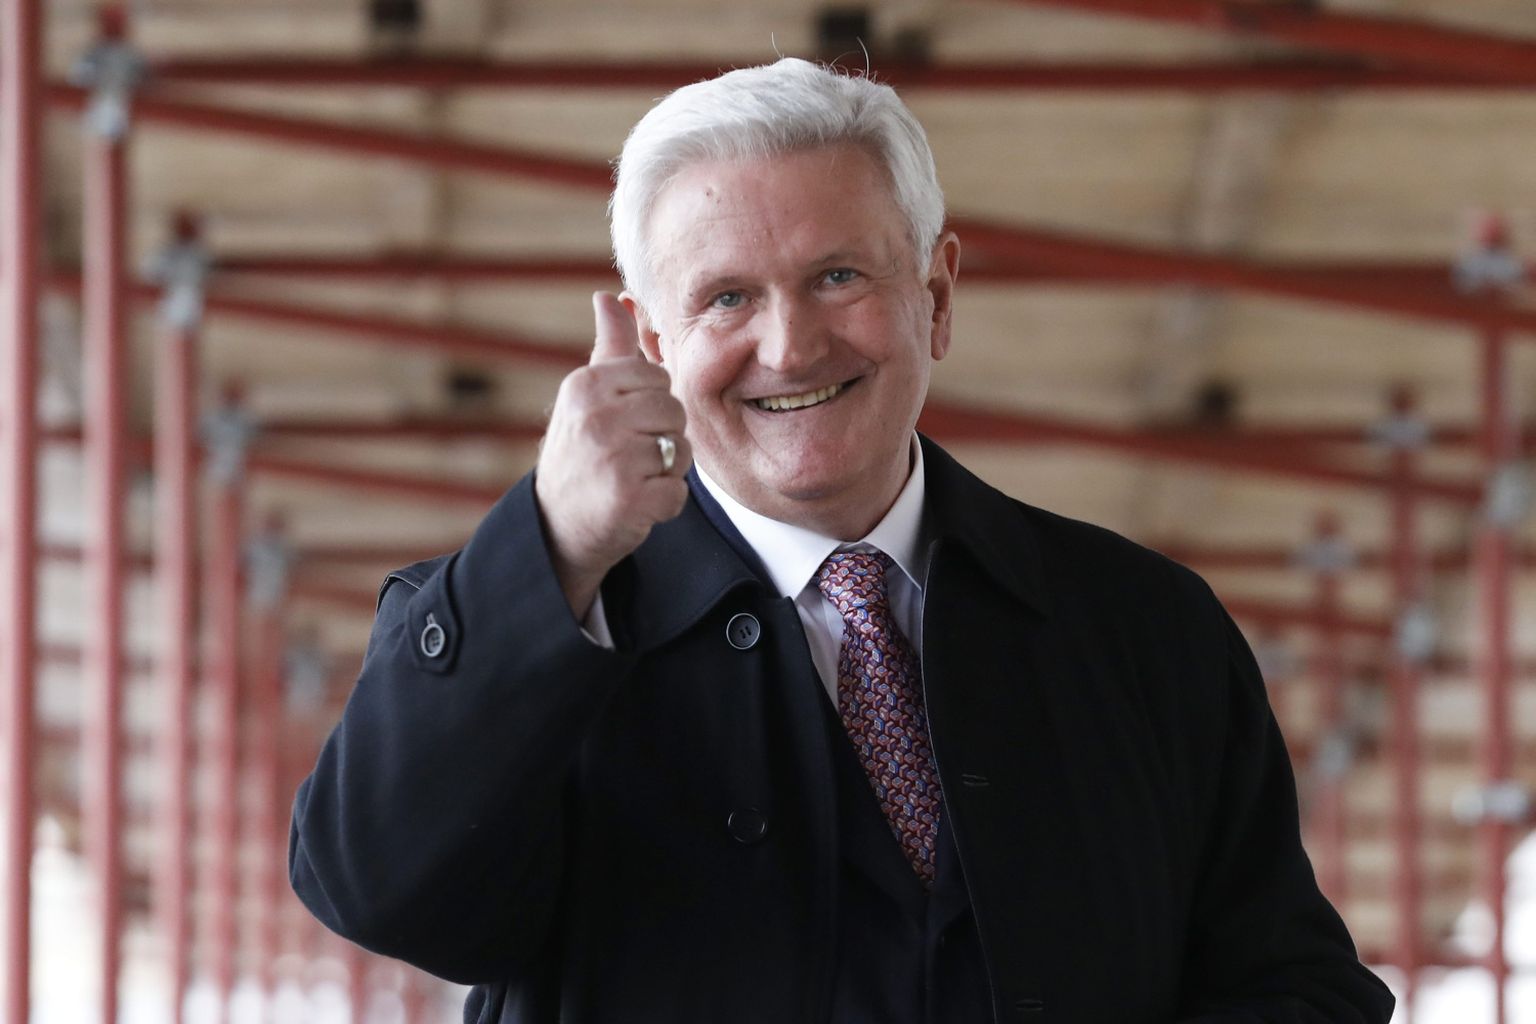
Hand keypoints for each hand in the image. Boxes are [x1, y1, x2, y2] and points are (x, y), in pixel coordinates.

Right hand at [535, 292, 691, 616]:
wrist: (554, 526)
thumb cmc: (580, 452)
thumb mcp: (587, 394)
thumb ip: (609, 345)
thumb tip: (611, 295)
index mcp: (587, 385)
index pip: (658, 378)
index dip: (651, 405)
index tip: (624, 424)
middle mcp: (596, 417)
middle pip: (674, 412)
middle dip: (663, 437)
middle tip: (630, 456)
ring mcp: (612, 458)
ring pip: (681, 451)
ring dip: (665, 472)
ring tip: (631, 479)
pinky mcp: (629, 498)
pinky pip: (677, 493)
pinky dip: (663, 505)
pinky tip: (635, 505)